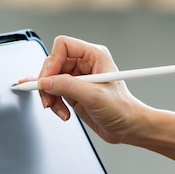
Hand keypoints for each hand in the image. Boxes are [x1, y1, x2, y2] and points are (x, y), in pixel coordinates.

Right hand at [17, 35, 149, 144]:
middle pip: (53, 63)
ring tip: (57, 109)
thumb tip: (46, 82)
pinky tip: (62, 112)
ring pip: (51, 79)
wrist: (128, 127)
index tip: (48, 79)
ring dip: (50, 95)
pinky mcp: (74, 92)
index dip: (53, 61)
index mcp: (94, 56)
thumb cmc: (122, 109)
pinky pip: (54, 92)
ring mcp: (78, 79)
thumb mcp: (94, 96)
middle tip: (48, 98)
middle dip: (48, 82)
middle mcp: (85, 64)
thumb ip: (68, 86)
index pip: (63, 46)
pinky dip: (54, 103)